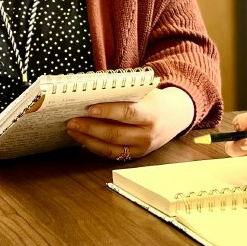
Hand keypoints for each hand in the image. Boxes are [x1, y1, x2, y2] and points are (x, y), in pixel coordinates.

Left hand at [66, 86, 194, 161]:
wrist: (174, 116)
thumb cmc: (153, 100)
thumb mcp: (144, 91)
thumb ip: (122, 92)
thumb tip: (93, 89)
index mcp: (150, 114)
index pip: (127, 113)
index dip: (107, 112)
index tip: (89, 108)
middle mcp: (147, 134)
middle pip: (115, 134)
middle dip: (90, 128)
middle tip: (71, 121)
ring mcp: (141, 148)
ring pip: (110, 147)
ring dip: (88, 139)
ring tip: (72, 130)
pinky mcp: (135, 156)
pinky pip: (112, 154)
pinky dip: (95, 147)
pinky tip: (83, 139)